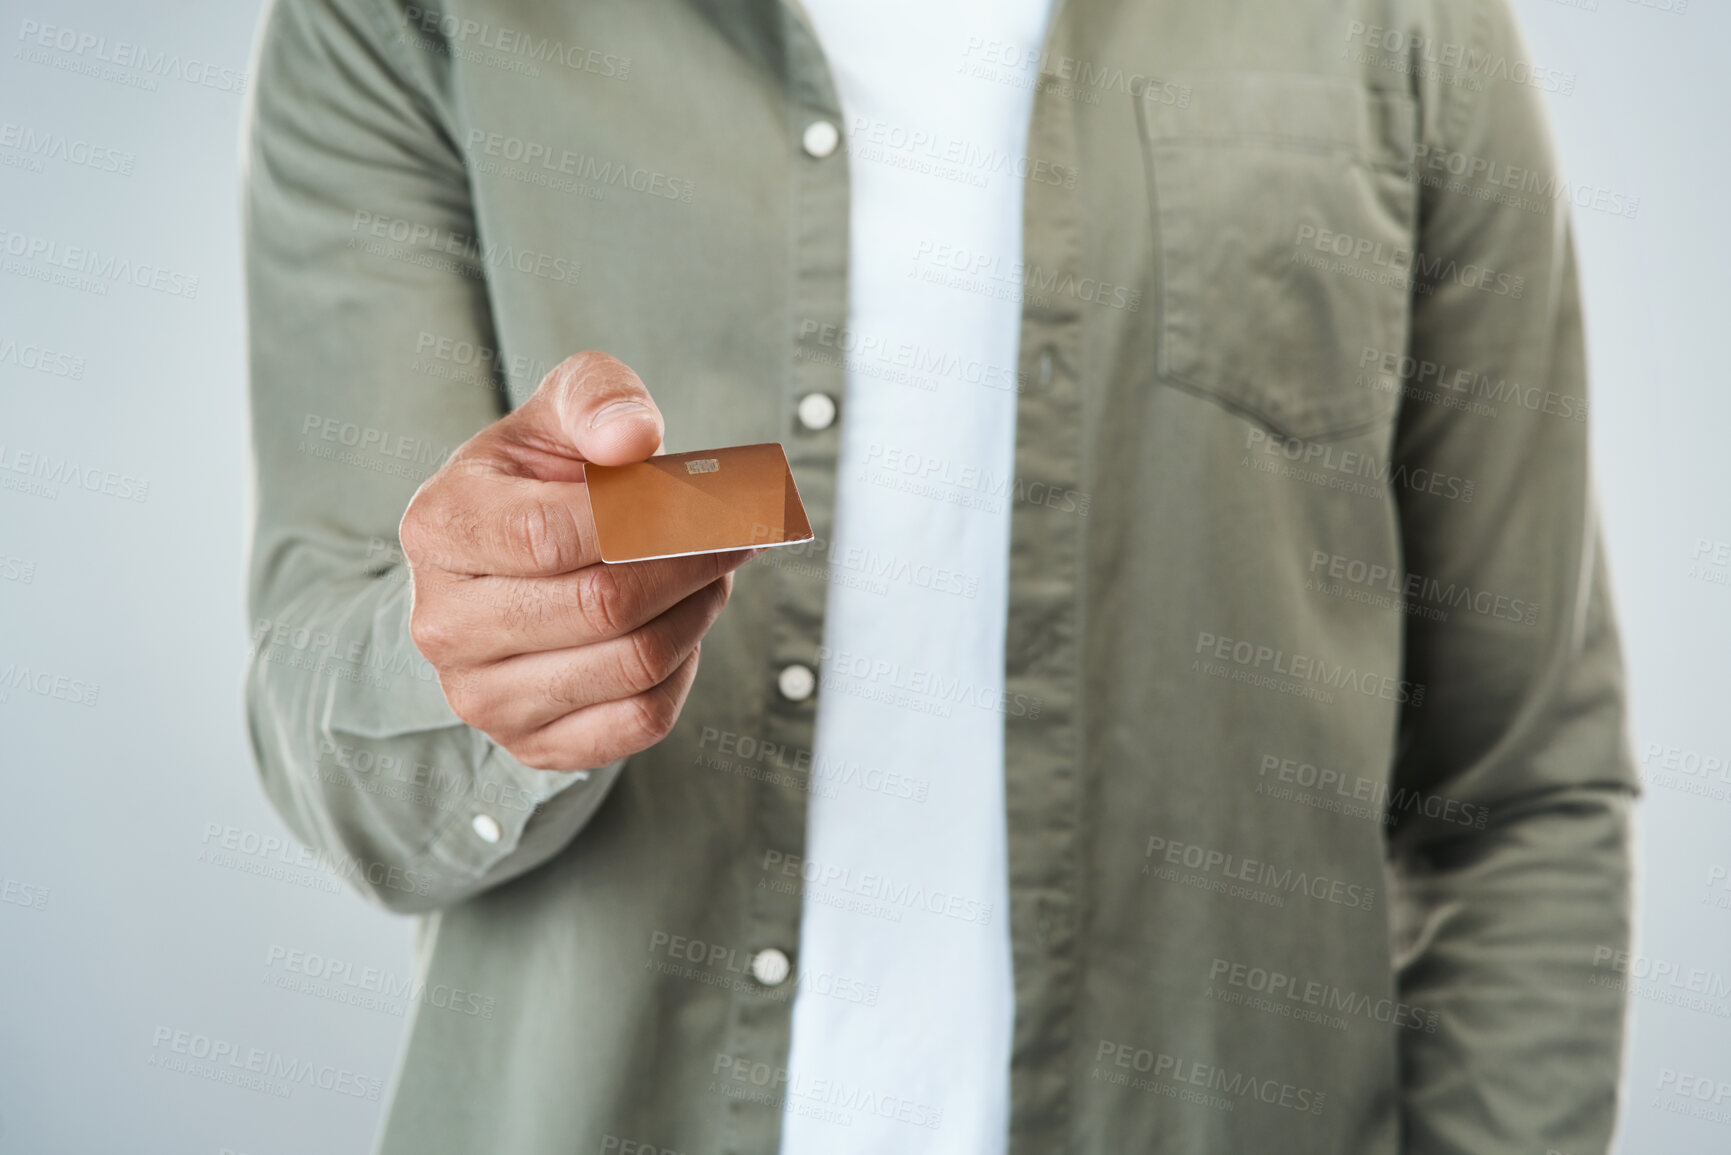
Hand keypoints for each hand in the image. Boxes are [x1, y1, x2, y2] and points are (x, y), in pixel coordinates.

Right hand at [398, 352, 754, 770]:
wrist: (499, 570)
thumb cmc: (537, 483)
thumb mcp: (558, 414)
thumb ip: (597, 398)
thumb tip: (634, 436)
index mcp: (439, 528)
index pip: (551, 534)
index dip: (647, 516)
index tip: (707, 497)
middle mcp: (444, 624)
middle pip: (604, 605)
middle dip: (692, 562)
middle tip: (735, 533)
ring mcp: (481, 697)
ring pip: (635, 665)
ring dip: (698, 611)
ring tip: (710, 571)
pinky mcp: (532, 746)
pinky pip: (642, 720)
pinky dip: (684, 670)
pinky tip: (681, 625)